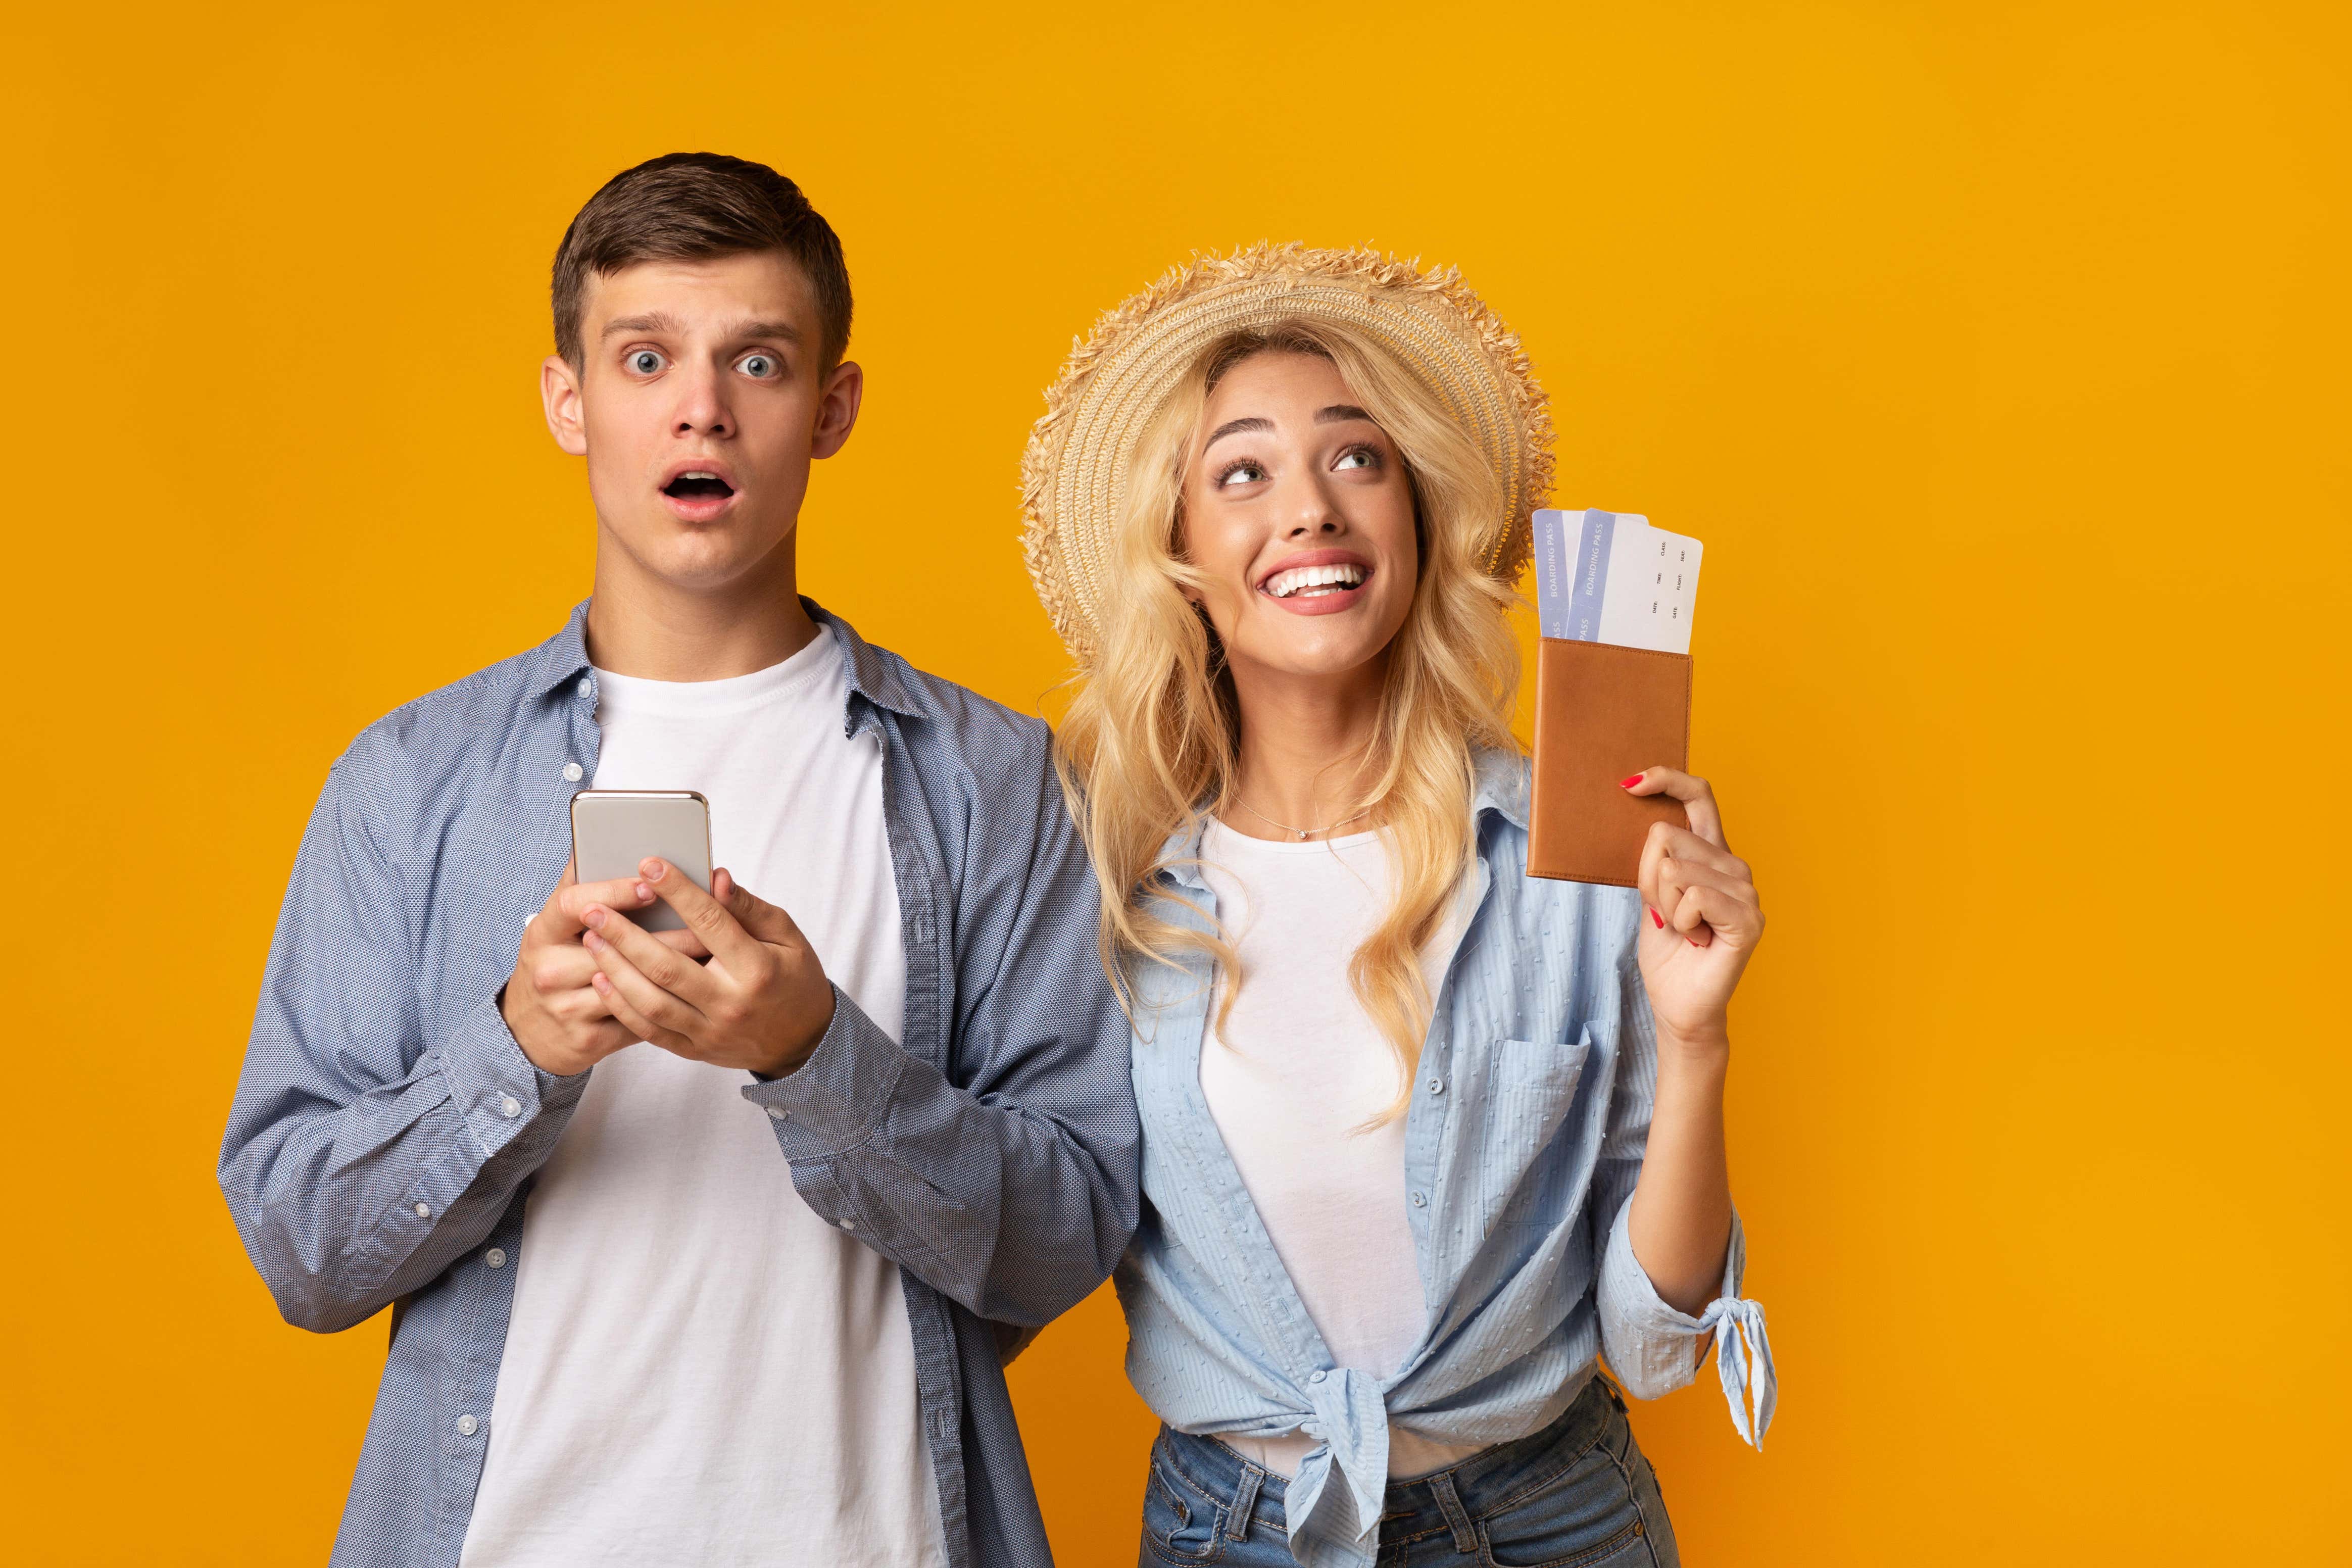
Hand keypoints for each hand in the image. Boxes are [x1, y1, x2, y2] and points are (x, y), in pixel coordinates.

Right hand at [502, 861, 711, 1075]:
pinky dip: (671, 1005)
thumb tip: (601, 835)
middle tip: (709, 923)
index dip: (614, 892)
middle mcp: (551, 970)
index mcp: (543, 932)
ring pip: (634, 987)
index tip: (652, 884)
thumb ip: (579, 884)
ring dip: (678, 972)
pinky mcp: (588, 1041)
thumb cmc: (554, 963)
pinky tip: (698, 992)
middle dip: (670, 935)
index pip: (575, 903)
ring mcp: (568, 1008)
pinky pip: (638, 1021)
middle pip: (616, 948)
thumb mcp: (554, 924)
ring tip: (713, 955)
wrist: (526, 1033)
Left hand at [576, 859, 837, 1076]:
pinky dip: (622, 1006)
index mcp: (757, 968)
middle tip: (593, 907)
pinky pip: (650, 1031)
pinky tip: (602, 980)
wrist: (804, 1042)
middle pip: (668, 967)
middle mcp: (731, 1003)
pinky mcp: (696, 1050)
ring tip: (592, 939)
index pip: (711, 923)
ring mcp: (711, 1031)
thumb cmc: (794, 978)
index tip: (649, 864)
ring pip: (651, 1002)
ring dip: (615, 969)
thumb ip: (748, 907)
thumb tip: (715, 877)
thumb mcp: (787, 936)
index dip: (678, 891)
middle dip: (625, 935)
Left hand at [1627, 768, 1764, 1053]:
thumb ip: (1655, 860)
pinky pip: (1694, 896)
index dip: (1667, 779)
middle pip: (1667, 836)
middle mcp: (1734, 865)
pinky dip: (1681, 921)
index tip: (1631, 782)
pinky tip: (1696, 939)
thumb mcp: (1651, 896)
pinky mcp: (1748, 918)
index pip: (1699, 797)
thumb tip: (1644, 816)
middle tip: (1664, 913)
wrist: (1678, 1005)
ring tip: (1683, 929)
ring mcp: (1746, 891)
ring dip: (1664, 905)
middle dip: (1648, 878)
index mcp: (1712, 854)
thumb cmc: (1668, 952)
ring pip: (1675, 869)